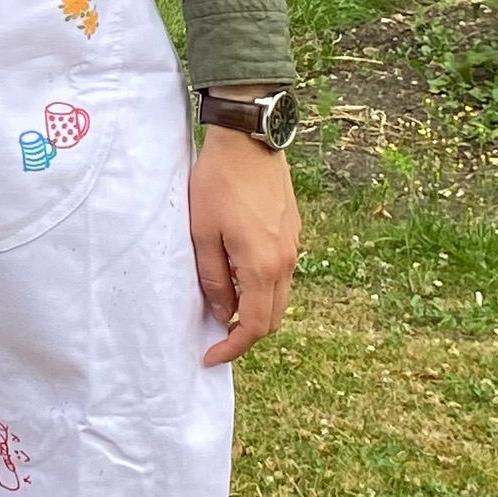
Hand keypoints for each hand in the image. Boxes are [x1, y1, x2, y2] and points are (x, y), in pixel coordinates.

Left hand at [190, 122, 300, 365]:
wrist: (249, 140)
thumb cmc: (219, 183)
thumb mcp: (203, 234)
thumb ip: (214, 278)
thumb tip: (223, 313)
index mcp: (264, 266)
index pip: (256, 325)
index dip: (233, 347)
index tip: (211, 356)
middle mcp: (287, 261)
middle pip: (273, 317)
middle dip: (246, 333)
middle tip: (217, 336)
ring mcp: (294, 245)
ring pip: (279, 295)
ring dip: (255, 308)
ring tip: (224, 304)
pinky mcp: (293, 231)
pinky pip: (282, 272)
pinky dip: (262, 286)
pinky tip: (238, 274)